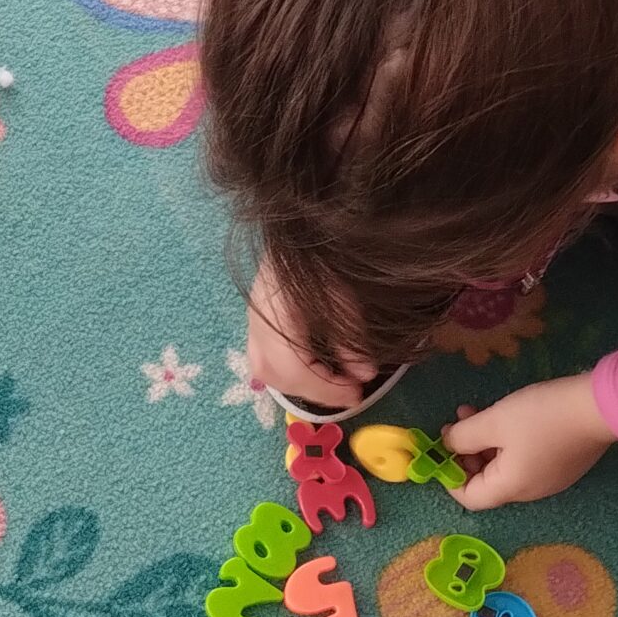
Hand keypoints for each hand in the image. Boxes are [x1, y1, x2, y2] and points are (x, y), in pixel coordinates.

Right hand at [243, 257, 375, 413]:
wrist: (306, 222)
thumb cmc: (327, 255)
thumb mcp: (345, 295)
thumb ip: (352, 338)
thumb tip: (365, 374)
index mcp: (277, 310)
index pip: (295, 368)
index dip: (327, 389)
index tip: (358, 394)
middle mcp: (257, 318)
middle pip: (275, 373)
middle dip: (313, 390)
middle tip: (348, 392)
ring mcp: (252, 316)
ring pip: (263, 368)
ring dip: (296, 384)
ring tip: (329, 382)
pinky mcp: (255, 314)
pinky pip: (261, 355)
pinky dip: (286, 371)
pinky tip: (312, 367)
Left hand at [445, 375, 613, 508]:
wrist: (598, 408)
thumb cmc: (541, 416)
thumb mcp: (494, 421)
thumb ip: (464, 436)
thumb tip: (447, 445)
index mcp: (511, 488)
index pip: (469, 498)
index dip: (448, 477)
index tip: (440, 450)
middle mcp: (529, 492)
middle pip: (486, 483)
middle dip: (464, 454)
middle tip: (456, 424)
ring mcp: (548, 480)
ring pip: (503, 468)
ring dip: (483, 444)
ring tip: (473, 413)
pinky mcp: (561, 466)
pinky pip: (523, 461)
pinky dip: (505, 444)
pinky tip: (503, 417)